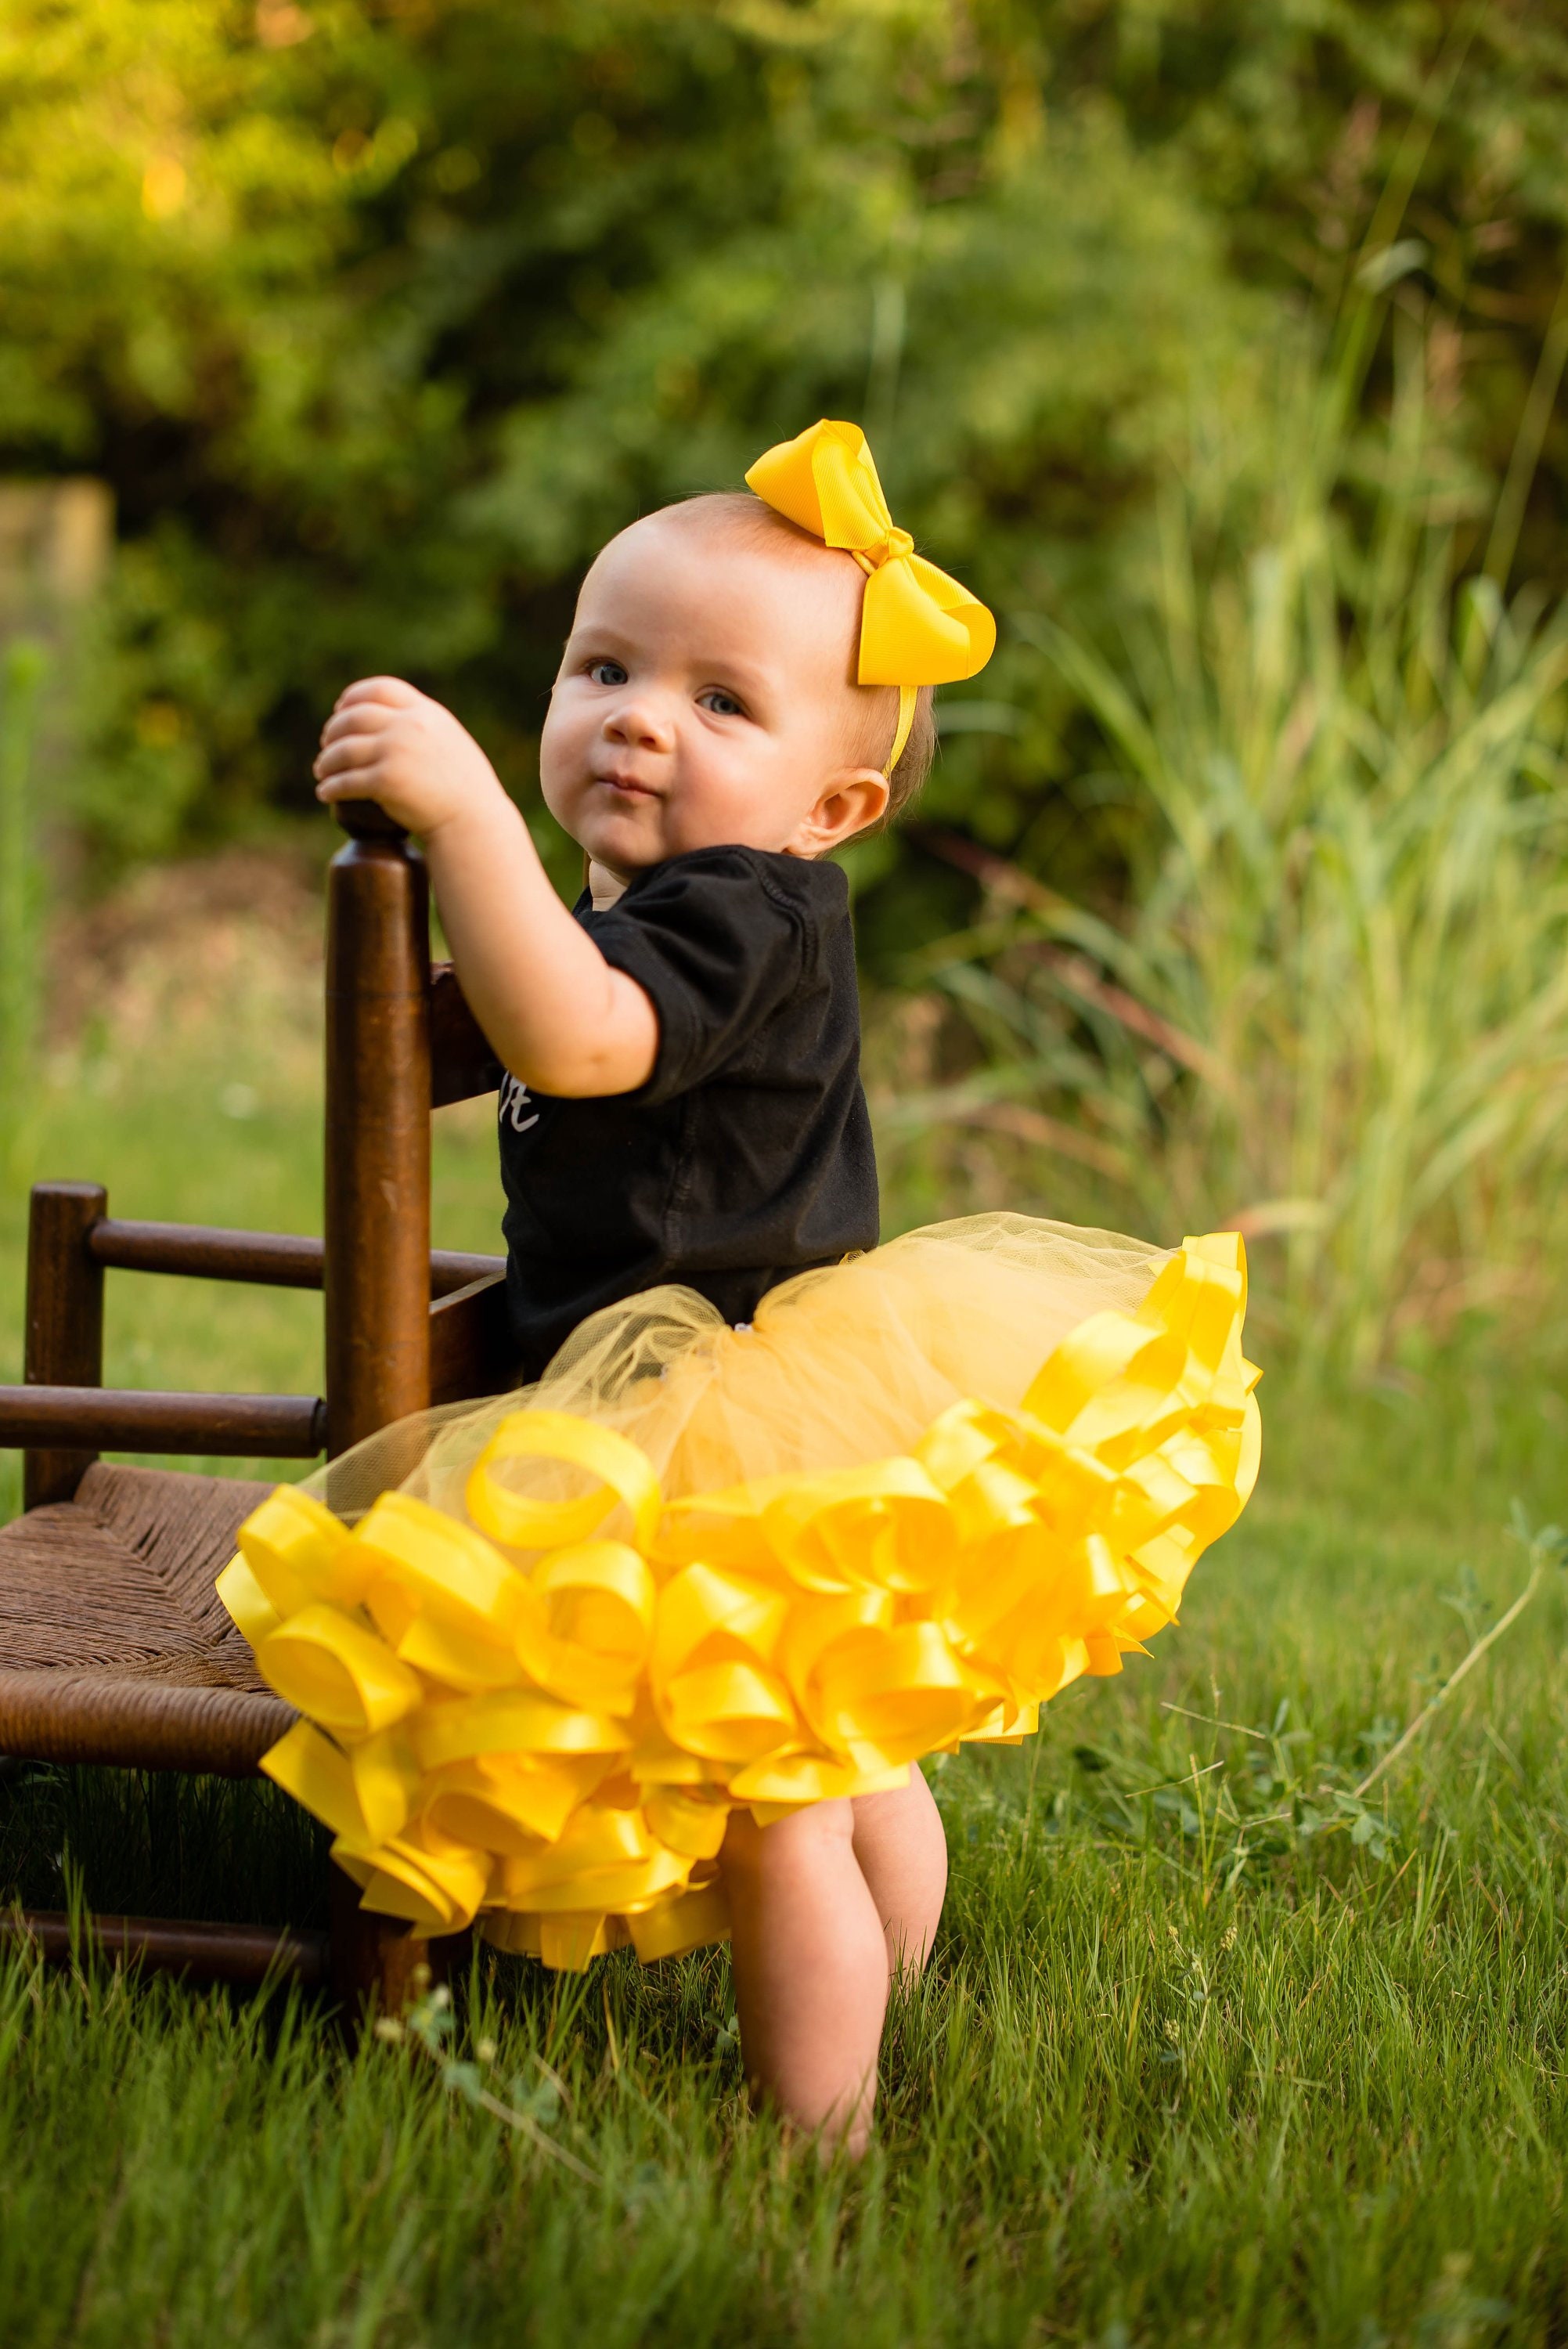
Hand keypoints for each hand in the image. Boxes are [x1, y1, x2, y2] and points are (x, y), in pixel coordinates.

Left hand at [314, 677, 504, 836]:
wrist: (473, 821)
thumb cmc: (466, 789)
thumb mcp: (450, 742)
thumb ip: (424, 727)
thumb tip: (395, 721)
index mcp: (426, 713)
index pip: (380, 689)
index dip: (353, 697)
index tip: (339, 709)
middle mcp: (410, 726)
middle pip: (354, 717)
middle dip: (333, 731)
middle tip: (326, 746)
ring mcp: (396, 752)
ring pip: (344, 749)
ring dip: (327, 761)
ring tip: (321, 771)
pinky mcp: (387, 781)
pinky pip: (346, 781)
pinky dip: (331, 787)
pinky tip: (325, 793)